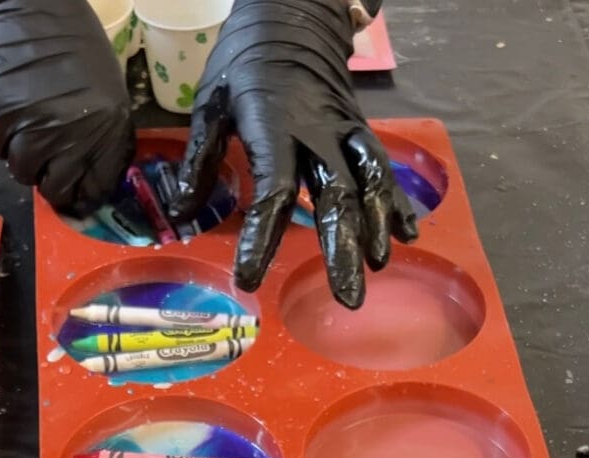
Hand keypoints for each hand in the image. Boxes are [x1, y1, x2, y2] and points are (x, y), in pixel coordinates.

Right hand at [0, 0, 134, 215]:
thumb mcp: (107, 90)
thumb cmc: (72, 44)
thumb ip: (103, 136)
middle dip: (50, 179)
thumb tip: (92, 179)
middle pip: (56, 189)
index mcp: (107, 128)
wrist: (25, 3)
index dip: (83, 193)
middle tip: (45, 159)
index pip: (96, 188)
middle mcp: (71, 135)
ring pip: (22, 172)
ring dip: (22, 158)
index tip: (75, 190)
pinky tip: (8, 112)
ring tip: (26, 129)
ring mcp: (32, 127)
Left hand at [172, 0, 417, 308]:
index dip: (262, 239)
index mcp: (274, 127)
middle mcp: (318, 133)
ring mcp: (345, 132)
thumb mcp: (210, 101)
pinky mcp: (360, 131)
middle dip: (343, 250)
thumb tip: (181, 212)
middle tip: (347, 298)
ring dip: (376, 229)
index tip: (249, 280)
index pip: (273, 193)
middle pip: (337, 198)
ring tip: (377, 267)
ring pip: (370, 184)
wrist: (294, 11)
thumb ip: (200, 158)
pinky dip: (396, 202)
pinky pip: (383, 169)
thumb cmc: (244, 62)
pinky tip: (407, 234)